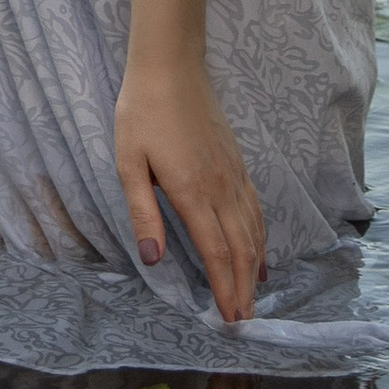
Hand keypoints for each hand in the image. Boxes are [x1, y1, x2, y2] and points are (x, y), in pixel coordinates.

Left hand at [114, 58, 265, 324]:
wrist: (171, 66)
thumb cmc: (141, 113)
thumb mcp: (129, 163)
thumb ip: (143, 213)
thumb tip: (154, 260)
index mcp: (193, 192)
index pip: (216, 253)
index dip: (225, 289)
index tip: (230, 319)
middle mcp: (221, 188)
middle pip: (240, 249)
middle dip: (243, 289)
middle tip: (244, 321)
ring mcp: (233, 175)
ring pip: (253, 231)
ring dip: (254, 267)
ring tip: (252, 297)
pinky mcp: (236, 163)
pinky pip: (255, 209)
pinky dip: (260, 236)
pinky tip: (258, 251)